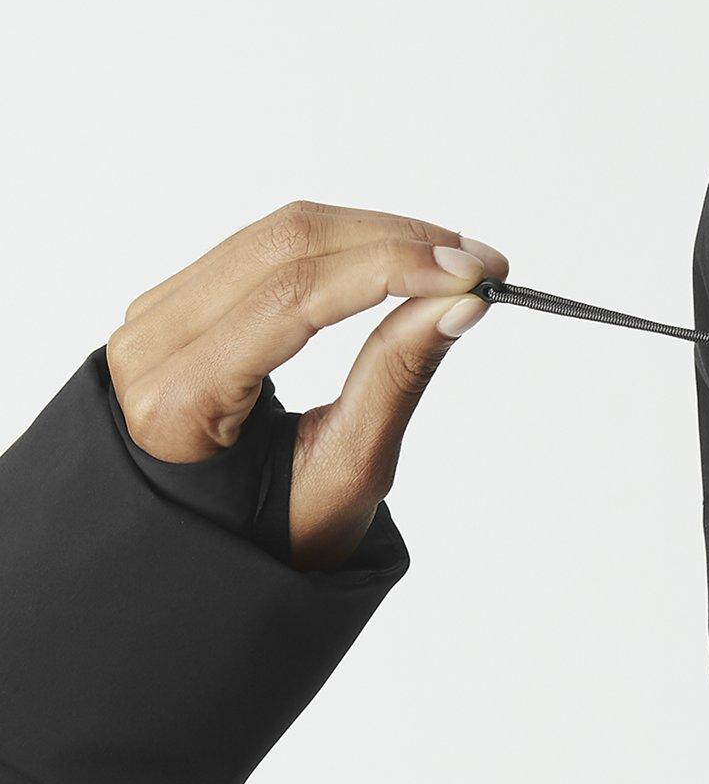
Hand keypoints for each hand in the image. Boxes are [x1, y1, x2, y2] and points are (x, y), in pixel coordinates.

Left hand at [106, 200, 506, 569]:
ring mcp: (158, 315)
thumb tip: (457, 304)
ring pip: (280, 233)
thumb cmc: (273, 536)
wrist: (212, 551)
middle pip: (286, 246)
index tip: (471, 276)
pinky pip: (266, 246)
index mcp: (177, 401)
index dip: (389, 270)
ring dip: (377, 233)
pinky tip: (399, 258)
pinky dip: (343, 245)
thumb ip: (395, 378)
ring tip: (454, 261)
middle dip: (395, 240)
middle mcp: (151, 344)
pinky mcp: (179, 301)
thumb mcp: (345, 472)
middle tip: (481, 263)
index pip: (292, 297)